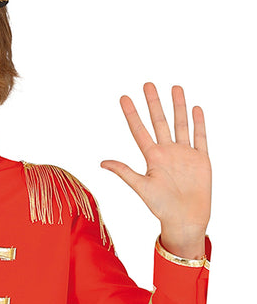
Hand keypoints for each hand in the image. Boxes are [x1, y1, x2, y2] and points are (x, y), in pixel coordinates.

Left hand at [100, 84, 210, 254]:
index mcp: (152, 157)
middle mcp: (168, 152)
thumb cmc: (162, 207)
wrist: (186, 219)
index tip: (124, 98)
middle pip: (160, 122)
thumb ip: (124, 172)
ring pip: (181, 124)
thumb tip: (102, 162)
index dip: (131, 114)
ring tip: (175, 88)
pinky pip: (200, 137)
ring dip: (178, 107)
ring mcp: (184, 154)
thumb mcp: (141, 187)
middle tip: (147, 84)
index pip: (139, 130)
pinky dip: (199, 123)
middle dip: (154, 103)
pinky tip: (196, 109)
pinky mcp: (201, 159)